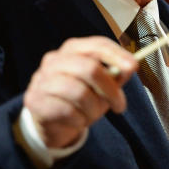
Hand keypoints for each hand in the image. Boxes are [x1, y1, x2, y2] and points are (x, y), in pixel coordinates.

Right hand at [23, 36, 138, 148]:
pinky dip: (79, 120)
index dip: (117, 54)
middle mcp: (54, 60)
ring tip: (93, 115)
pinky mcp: (34, 100)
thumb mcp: (101, 86)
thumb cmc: (80, 99)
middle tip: (120, 105)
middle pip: (89, 68)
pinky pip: (67, 111)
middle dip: (110, 89)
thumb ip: (115, 75)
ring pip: (79, 93)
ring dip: (94, 109)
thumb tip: (131, 66)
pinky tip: (77, 121)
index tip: (133, 66)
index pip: (96, 45)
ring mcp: (41, 80)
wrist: (52, 123)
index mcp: (72, 50)